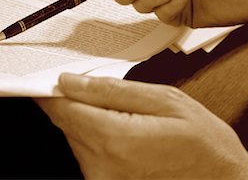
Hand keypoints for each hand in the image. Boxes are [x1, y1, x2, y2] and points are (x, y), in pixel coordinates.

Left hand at [36, 74, 247, 178]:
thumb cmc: (202, 144)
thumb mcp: (164, 101)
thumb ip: (111, 90)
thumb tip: (70, 82)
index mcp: (115, 139)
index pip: (62, 109)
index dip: (50, 91)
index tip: (45, 79)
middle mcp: (102, 165)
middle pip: (66, 123)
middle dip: (74, 101)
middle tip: (95, 89)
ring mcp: (103, 179)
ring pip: (75, 137)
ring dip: (87, 119)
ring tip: (122, 113)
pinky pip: (87, 153)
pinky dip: (96, 136)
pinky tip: (122, 130)